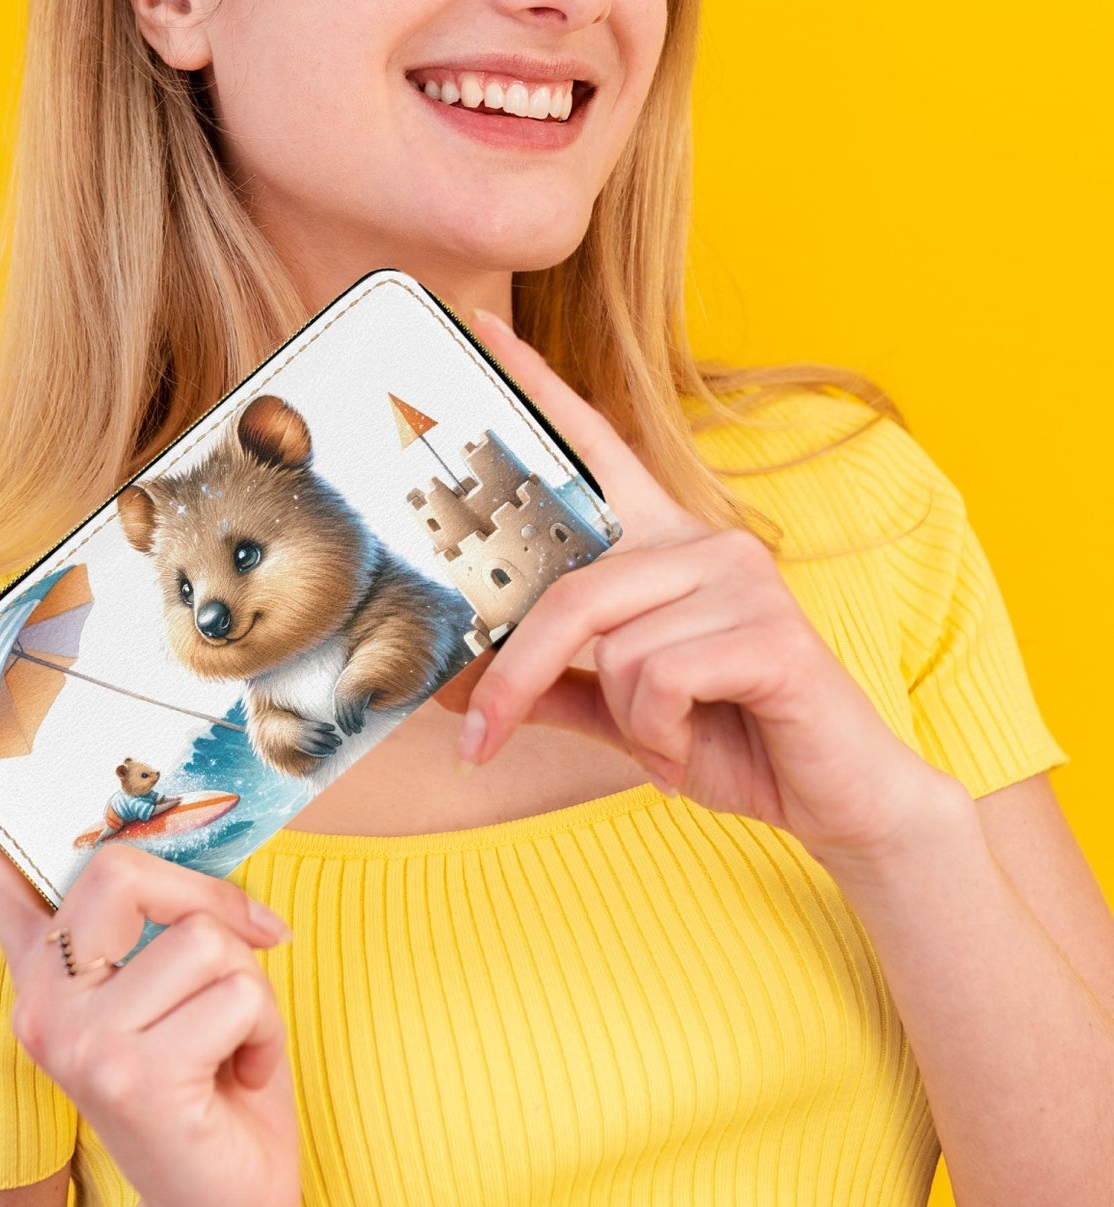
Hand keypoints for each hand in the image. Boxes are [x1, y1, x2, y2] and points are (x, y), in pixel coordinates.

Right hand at [0, 697, 300, 1206]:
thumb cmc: (218, 1085)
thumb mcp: (196, 986)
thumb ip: (180, 925)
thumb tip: (233, 901)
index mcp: (50, 967)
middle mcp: (41, 997)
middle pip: (127, 868)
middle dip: (214, 906)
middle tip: (250, 955)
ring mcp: (72, 1038)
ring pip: (202, 936)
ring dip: (249, 991)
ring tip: (226, 1050)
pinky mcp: (123, 1075)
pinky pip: (236, 991)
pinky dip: (264, 1035)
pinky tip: (231, 1084)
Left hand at [440, 309, 951, 865]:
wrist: (833, 795)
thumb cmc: (729, 737)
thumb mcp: (623, 710)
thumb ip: (553, 686)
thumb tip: (455, 681)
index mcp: (668, 549)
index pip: (597, 453)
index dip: (539, 393)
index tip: (484, 330)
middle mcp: (706, 544)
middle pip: (572, 589)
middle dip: (515, 676)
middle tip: (481, 737)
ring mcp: (742, 580)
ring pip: (616, 646)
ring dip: (628, 719)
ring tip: (669, 738)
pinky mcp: (771, 631)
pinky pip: (660, 677)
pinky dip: (660, 733)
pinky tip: (692, 746)